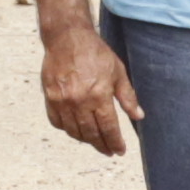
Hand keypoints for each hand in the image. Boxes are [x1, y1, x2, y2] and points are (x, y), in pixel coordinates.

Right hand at [40, 22, 140, 156]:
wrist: (67, 38)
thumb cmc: (95, 53)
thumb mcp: (118, 72)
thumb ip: (128, 97)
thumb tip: (139, 116)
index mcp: (99, 95)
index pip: (108, 128)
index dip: (115, 142)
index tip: (119, 151)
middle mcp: (79, 101)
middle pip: (91, 134)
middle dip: (102, 145)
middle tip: (109, 151)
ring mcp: (62, 101)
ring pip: (73, 131)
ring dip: (85, 140)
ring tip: (95, 141)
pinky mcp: (50, 98)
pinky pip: (57, 122)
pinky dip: (67, 129)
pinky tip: (75, 130)